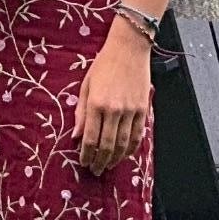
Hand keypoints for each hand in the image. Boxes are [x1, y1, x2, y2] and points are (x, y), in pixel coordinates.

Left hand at [74, 16, 153, 175]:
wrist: (129, 48)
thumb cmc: (104, 64)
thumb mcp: (86, 85)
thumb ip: (81, 112)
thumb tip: (76, 136)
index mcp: (96, 103)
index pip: (90, 138)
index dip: (86, 154)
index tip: (83, 162)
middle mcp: (113, 110)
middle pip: (106, 145)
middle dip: (100, 161)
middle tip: (95, 170)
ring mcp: (130, 110)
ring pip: (123, 144)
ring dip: (115, 158)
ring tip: (108, 165)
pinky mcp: (142, 109)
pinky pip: (137, 135)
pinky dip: (131, 149)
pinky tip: (124, 154)